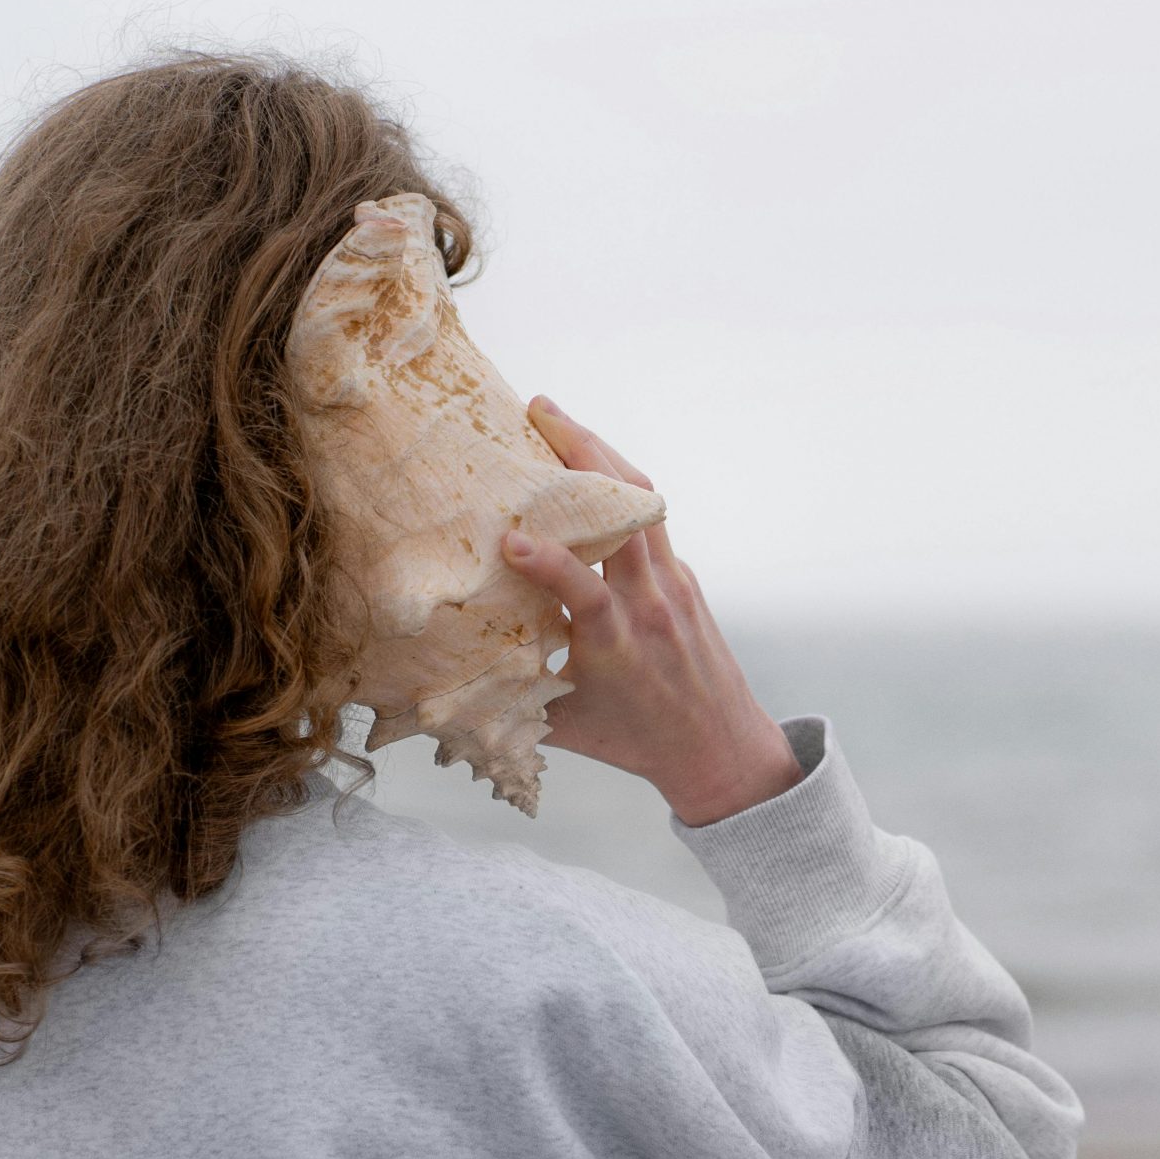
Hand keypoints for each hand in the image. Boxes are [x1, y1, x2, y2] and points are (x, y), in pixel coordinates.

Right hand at [499, 397, 803, 825]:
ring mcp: (674, 583)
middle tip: (537, 410)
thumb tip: (438, 689)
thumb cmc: (638, 744)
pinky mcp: (683, 576)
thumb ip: (510, 701)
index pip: (586, 592)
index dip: (550, 564)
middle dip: (582, 453)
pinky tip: (585, 467)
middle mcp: (651, 604)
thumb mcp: (567, 728)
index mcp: (618, 644)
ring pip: (644, 500)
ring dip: (601, 452)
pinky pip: (650, 517)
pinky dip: (617, 485)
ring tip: (557, 419)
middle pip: (627, 513)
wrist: (722, 748)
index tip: (509, 539)